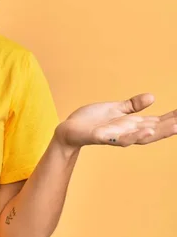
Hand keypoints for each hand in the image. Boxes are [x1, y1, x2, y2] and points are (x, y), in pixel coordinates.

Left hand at [55, 93, 176, 147]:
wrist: (69, 129)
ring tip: (176, 127)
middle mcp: (127, 132)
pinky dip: (134, 136)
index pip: (157, 122)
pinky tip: (147, 132)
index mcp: (131, 125)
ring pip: (141, 137)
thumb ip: (132, 105)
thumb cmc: (92, 120)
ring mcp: (116, 136)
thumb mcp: (115, 109)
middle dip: (171, 126)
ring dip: (159, 133)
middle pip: (154, 131)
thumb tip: (152, 97)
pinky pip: (120, 139)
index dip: (172, 118)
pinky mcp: (102, 137)